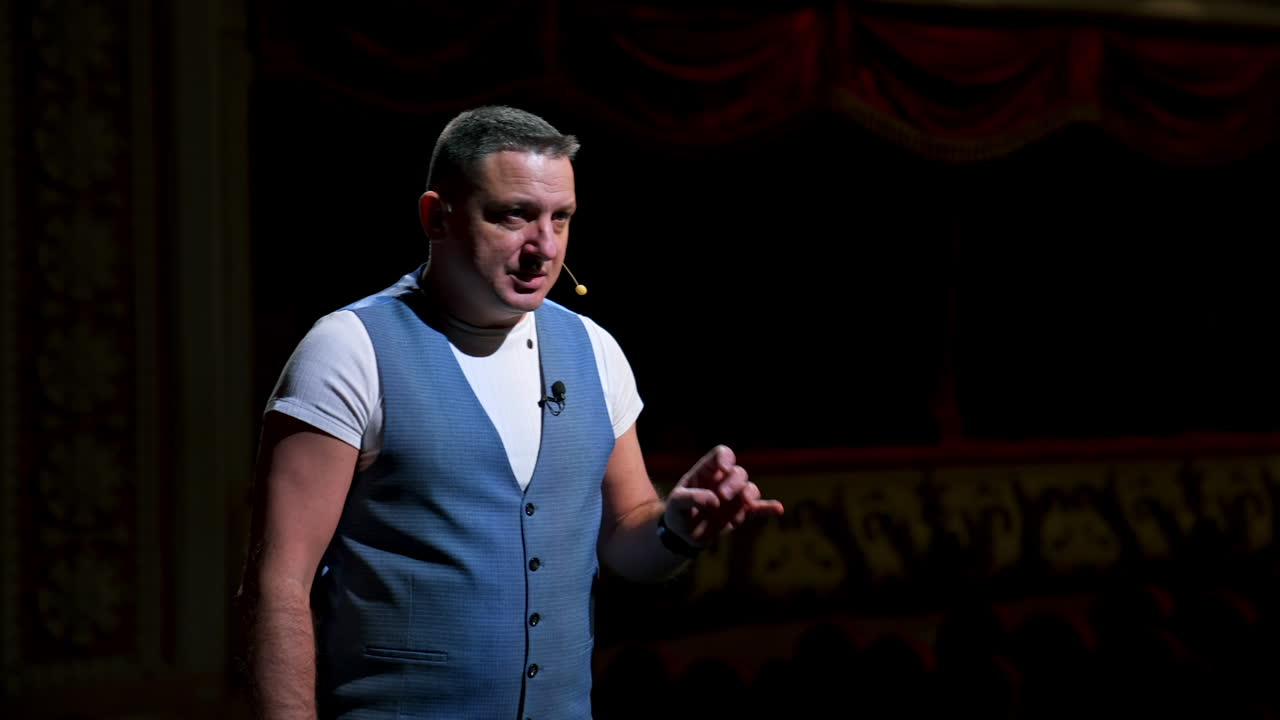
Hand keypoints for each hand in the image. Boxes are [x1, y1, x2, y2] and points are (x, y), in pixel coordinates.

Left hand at [663, 445, 783, 546]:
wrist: (682, 535)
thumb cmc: (677, 512)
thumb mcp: (676, 503)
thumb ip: (692, 498)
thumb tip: (716, 502)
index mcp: (707, 472)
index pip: (722, 454)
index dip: (726, 458)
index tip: (724, 469)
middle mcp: (723, 481)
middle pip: (738, 473)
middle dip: (734, 483)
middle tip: (723, 496)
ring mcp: (734, 497)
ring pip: (750, 488)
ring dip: (748, 495)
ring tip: (743, 506)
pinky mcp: (741, 513)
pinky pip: (759, 508)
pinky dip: (768, 508)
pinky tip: (778, 509)